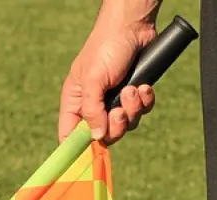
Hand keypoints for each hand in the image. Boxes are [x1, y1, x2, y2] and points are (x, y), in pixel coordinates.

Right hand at [58, 7, 158, 144]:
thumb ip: (92, 110)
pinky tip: (144, 86)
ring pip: (126, 124)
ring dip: (132, 109)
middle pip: (104, 135)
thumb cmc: (105, 48)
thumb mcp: (93, 80)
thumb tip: (97, 138)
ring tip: (132, 88)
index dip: (79, 149)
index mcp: (76, 101)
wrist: (133, 27)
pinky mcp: (134, 95)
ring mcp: (115, 100)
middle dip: (116, 126)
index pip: (70, 135)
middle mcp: (94, 104)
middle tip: (119, 111)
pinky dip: (145, 101)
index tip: (91, 155)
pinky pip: (142, 111)